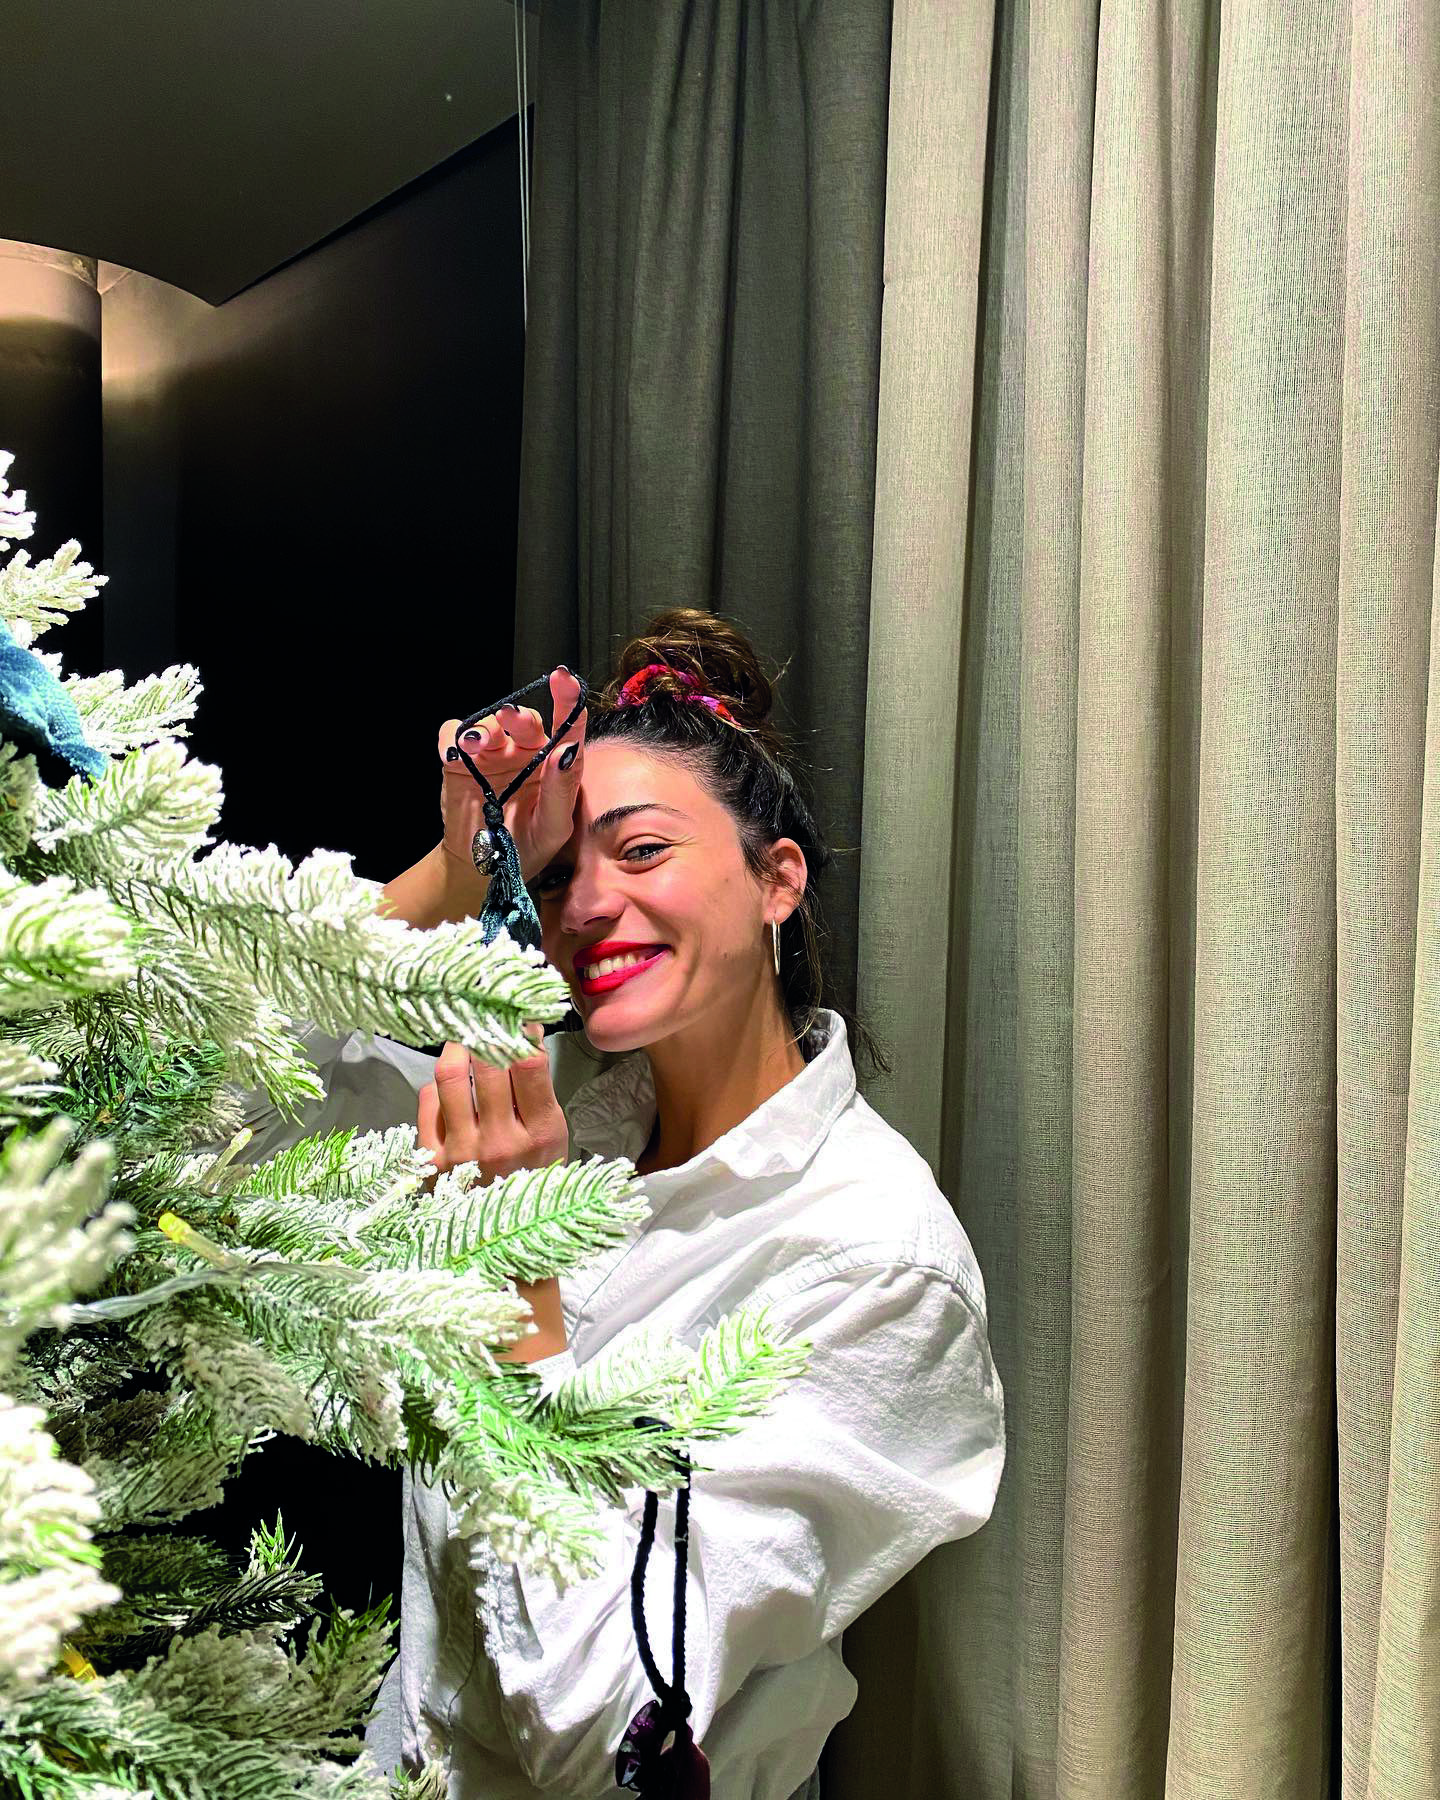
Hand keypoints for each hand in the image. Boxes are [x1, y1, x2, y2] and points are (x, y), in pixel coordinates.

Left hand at [417, 1031, 568, 1362]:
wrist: (504, 1256)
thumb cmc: (535, 1193)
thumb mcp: (552, 1146)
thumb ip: (536, 1097)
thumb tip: (521, 1037)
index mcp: (542, 1136)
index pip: (529, 1062)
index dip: (522, 1028)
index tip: (518, 1014)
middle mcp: (501, 1141)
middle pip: (488, 1062)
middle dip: (485, 1031)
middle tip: (482, 1017)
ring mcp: (461, 1153)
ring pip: (450, 1076)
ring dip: (455, 1049)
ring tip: (460, 1042)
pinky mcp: (429, 1162)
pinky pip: (426, 1102)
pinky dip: (436, 1085)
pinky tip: (447, 1086)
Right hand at [437, 667, 586, 885]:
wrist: (480, 867)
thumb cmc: (526, 848)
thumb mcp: (552, 829)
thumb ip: (562, 791)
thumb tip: (566, 751)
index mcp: (555, 765)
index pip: (567, 727)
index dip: (568, 700)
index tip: (564, 679)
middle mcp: (525, 753)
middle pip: (525, 721)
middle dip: (518, 717)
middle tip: (510, 719)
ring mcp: (492, 754)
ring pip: (488, 723)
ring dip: (483, 728)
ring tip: (475, 745)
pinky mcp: (459, 760)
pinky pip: (453, 735)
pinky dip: (452, 737)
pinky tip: (454, 752)